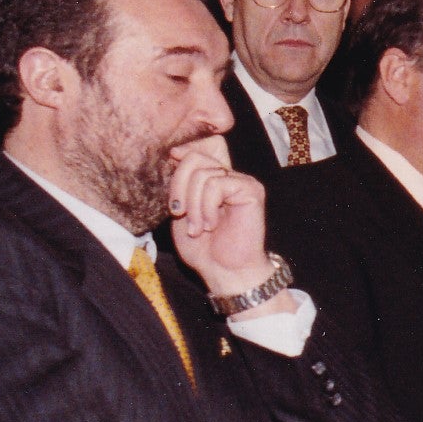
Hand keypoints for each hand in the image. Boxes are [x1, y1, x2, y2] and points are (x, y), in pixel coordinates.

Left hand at [166, 136, 278, 299]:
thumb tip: (176, 153)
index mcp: (212, 179)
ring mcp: (241, 182)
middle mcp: (228, 176)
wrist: (225, 272)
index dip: (182, 154)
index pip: (196, 150)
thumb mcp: (182, 211)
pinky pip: (216, 185)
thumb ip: (180, 184)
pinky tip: (212, 224)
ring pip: (203, 174)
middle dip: (179, 187)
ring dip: (193, 205)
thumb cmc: (203, 248)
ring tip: (199, 228)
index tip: (171, 168)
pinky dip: (207, 207)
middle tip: (179, 214)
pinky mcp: (251, 190)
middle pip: (195, 158)